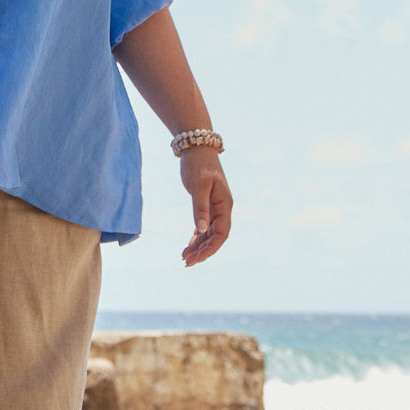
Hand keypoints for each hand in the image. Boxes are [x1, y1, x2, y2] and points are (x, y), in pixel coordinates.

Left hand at [178, 147, 231, 265]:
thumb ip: (200, 208)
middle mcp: (223, 208)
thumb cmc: (198, 165)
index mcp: (225, 205)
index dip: (211, 248)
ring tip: (184, 257)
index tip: (197, 258)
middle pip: (215, 236)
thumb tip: (200, 230)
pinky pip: (204, 226)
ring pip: (209, 233)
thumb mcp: (198, 186)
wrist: (195, 147)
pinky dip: (196, 237)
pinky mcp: (206, 204)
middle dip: (203, 251)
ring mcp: (215, 207)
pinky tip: (188, 246)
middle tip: (186, 262)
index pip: (222, 233)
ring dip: (198, 246)